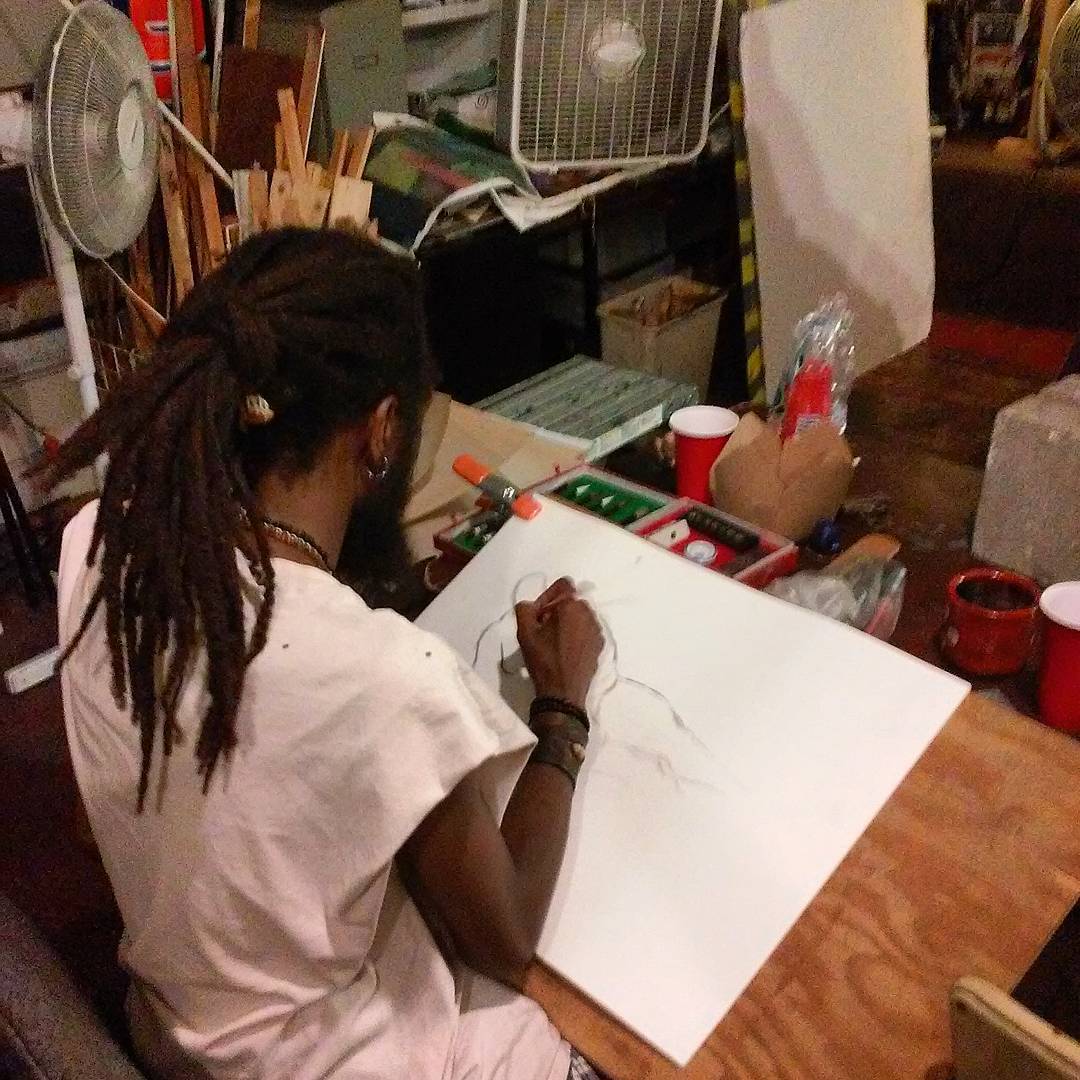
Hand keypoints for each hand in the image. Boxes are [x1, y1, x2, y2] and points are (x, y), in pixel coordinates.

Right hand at [515, 578, 602, 708]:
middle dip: (557, 610)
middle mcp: (589, 613)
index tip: (539, 614)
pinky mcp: (600, 645)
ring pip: (580, 616)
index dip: (548, 595)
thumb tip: (531, 606)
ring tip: (554, 641)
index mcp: (572, 605)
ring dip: (567, 622)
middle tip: (543, 628)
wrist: (562, 692)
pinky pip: (586, 631)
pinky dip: (577, 635)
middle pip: (571, 601)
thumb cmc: (543, 659)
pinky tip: (565, 651)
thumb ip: (525, 608)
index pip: (563, 584)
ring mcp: (597, 630)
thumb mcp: (524, 631)